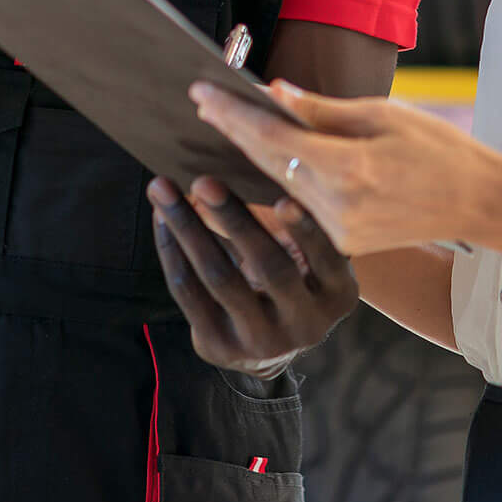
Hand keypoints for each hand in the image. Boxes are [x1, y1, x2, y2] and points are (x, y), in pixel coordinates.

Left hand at [148, 175, 358, 374]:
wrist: (271, 344)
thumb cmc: (297, 275)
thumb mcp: (316, 257)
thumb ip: (304, 221)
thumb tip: (264, 156)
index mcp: (339, 295)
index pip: (326, 259)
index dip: (305, 231)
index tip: (283, 200)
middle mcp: (306, 325)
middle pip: (269, 267)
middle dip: (234, 219)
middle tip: (204, 181)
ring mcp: (261, 340)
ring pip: (219, 278)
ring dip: (187, 227)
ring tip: (163, 188)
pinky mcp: (219, 345)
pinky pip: (188, 293)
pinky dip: (171, 250)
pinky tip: (161, 218)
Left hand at [191, 80, 495, 255]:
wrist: (475, 202)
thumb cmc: (435, 147)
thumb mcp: (383, 114)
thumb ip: (322, 110)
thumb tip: (273, 93)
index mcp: (349, 168)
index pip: (273, 136)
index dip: (234, 113)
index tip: (202, 92)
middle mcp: (337, 206)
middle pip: (268, 163)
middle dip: (232, 131)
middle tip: (200, 102)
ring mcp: (339, 231)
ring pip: (280, 186)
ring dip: (249, 156)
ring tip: (218, 124)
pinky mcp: (344, 245)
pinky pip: (299, 206)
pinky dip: (277, 179)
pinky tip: (256, 158)